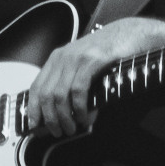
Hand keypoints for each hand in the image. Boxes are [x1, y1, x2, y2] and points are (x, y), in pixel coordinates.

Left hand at [28, 16, 164, 137]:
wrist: (131, 33)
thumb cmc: (109, 53)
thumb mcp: (83, 64)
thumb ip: (71, 83)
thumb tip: (62, 114)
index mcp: (57, 58)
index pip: (36, 87)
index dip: (33, 110)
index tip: (35, 127)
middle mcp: (63, 57)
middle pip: (46, 95)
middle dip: (50, 119)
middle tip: (59, 132)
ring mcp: (77, 57)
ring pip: (60, 95)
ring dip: (64, 117)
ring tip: (72, 128)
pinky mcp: (93, 60)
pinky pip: (79, 90)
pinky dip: (80, 108)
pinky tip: (85, 117)